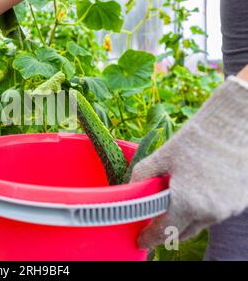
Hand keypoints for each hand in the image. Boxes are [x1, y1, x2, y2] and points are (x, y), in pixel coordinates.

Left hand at [131, 77, 247, 248]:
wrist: (233, 126)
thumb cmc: (195, 140)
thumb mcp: (161, 157)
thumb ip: (142, 177)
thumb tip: (131, 191)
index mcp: (187, 203)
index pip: (163, 232)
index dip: (149, 239)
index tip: (140, 241)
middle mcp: (209, 212)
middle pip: (182, 232)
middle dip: (167, 230)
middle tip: (154, 222)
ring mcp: (227, 209)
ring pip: (200, 222)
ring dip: (186, 217)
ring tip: (177, 199)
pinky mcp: (240, 202)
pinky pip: (216, 212)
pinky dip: (203, 207)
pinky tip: (197, 190)